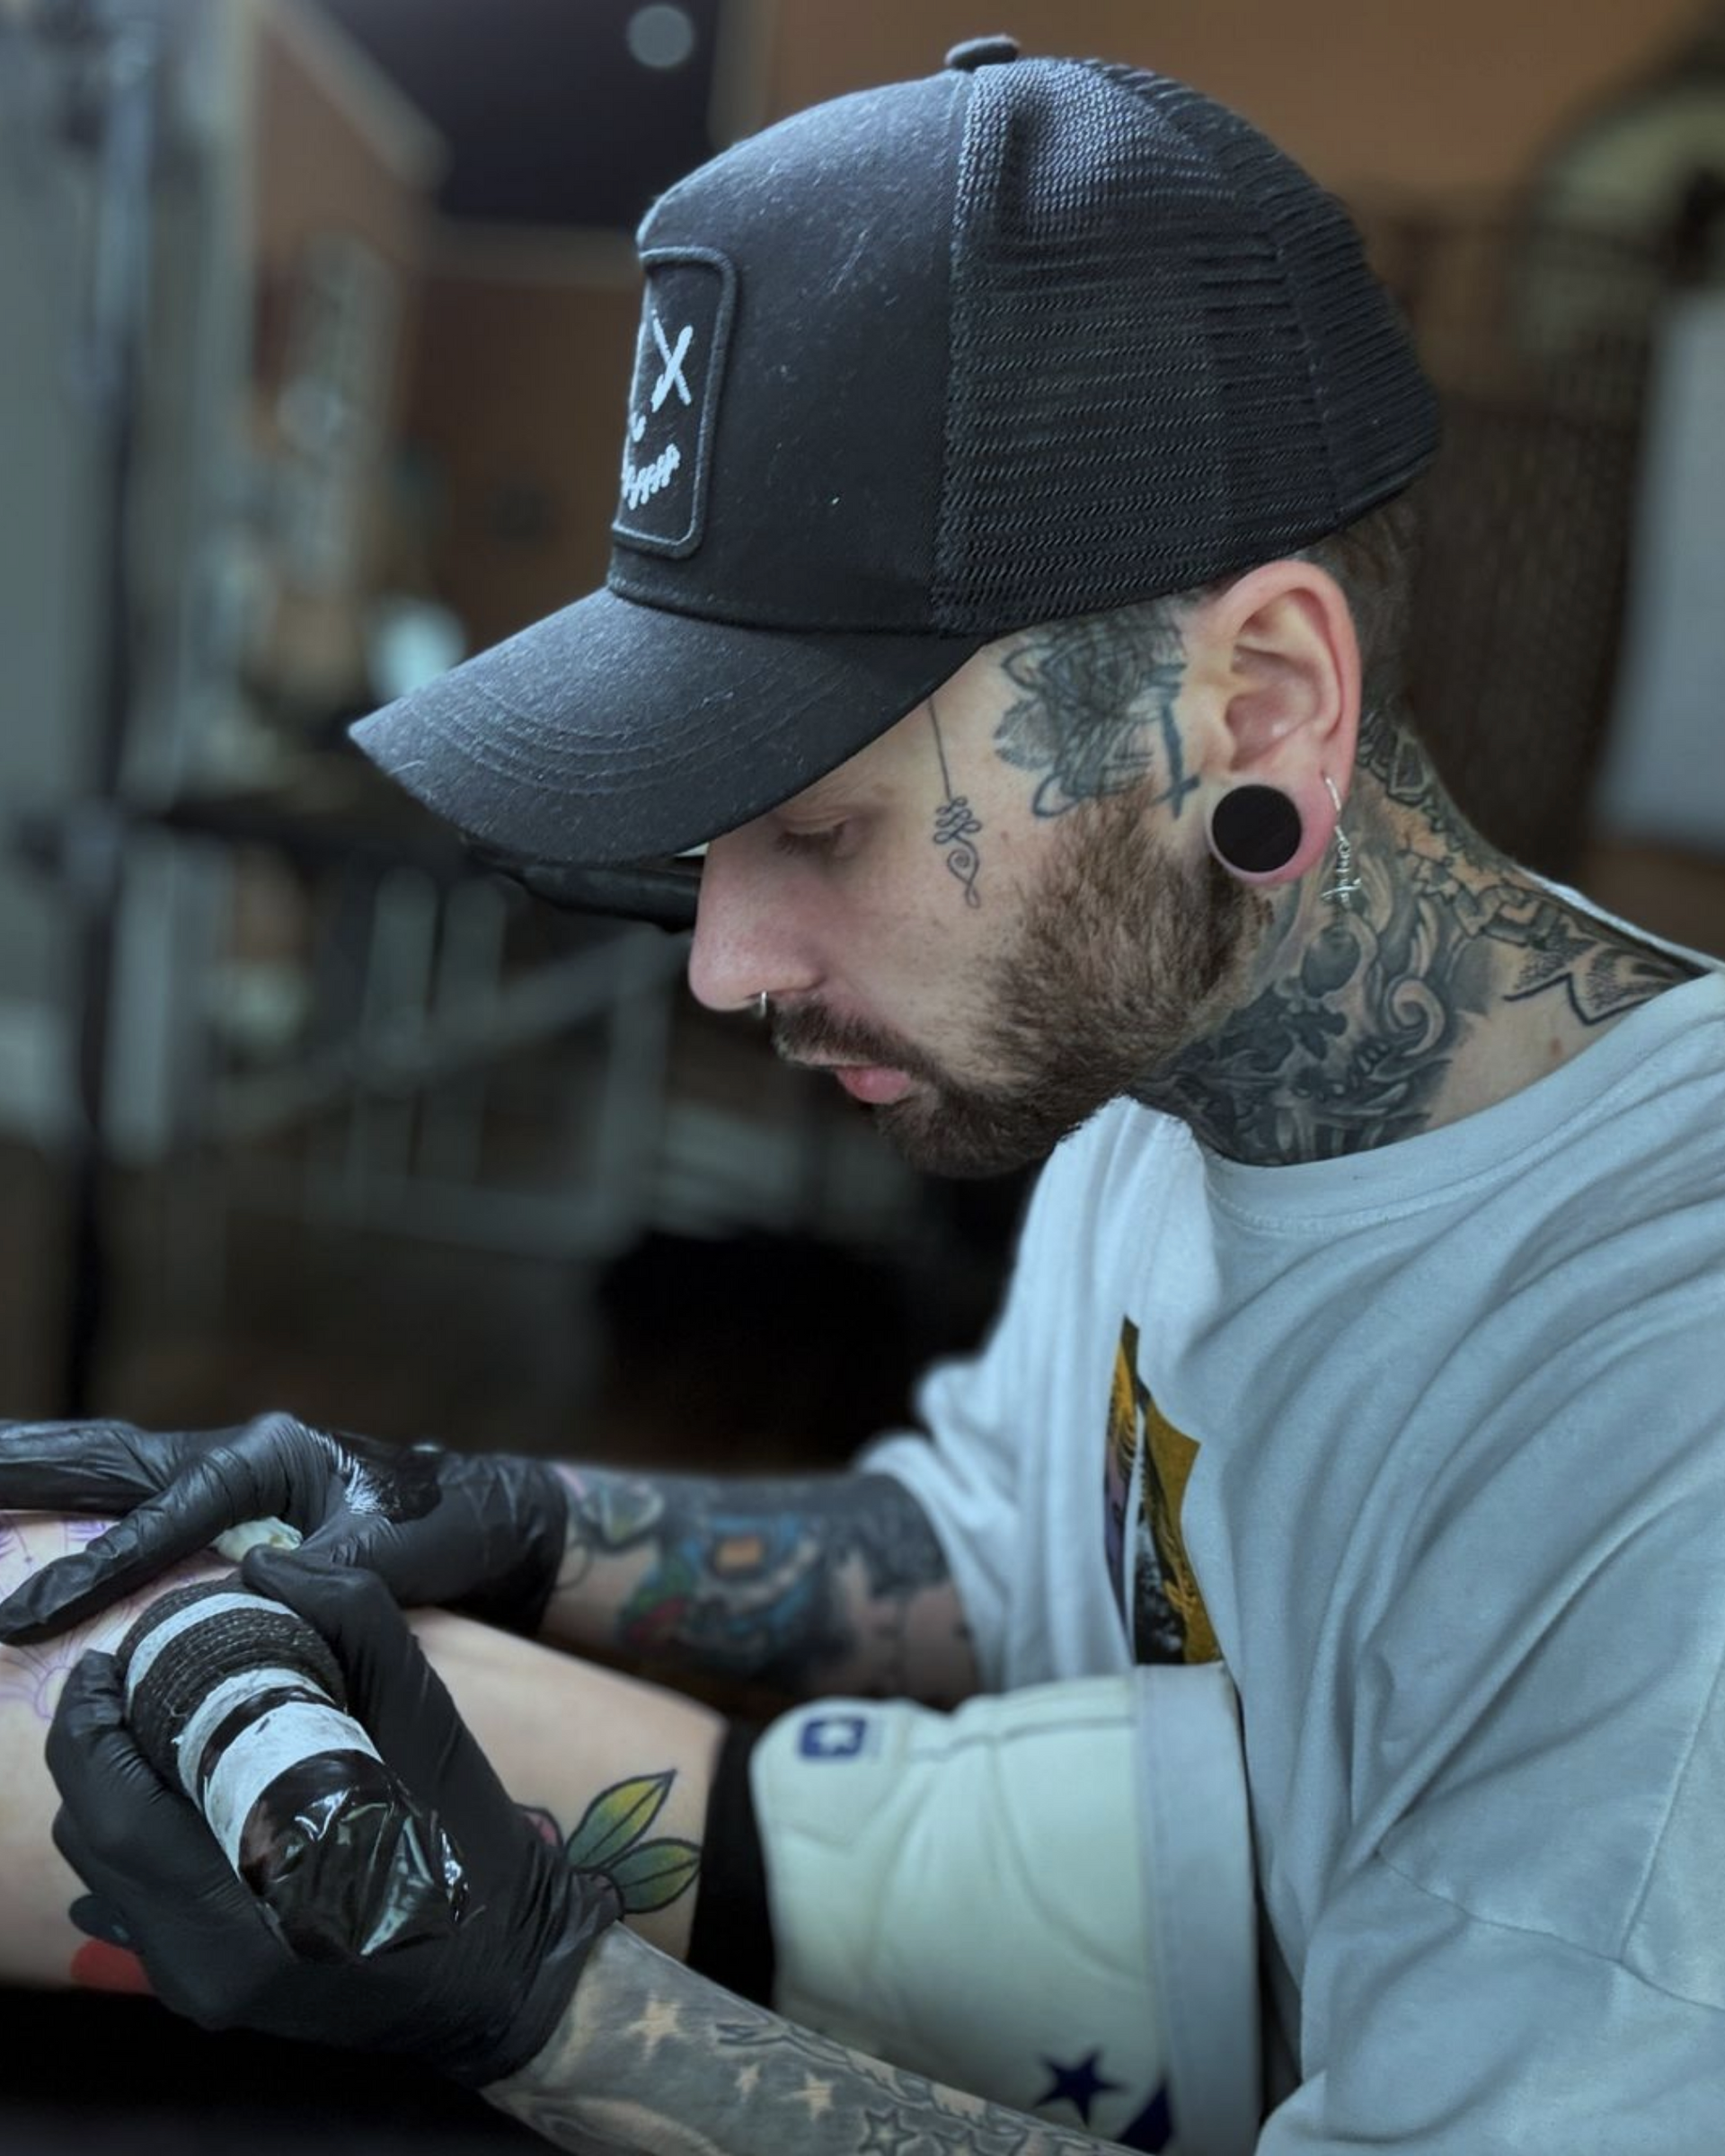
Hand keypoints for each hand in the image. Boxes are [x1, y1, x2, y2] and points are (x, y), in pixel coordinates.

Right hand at [0, 1414, 566, 1643]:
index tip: (23, 1614)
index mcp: (267, 1455)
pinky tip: (18, 1507)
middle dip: (23, 1468)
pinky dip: (67, 1502)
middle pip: (107, 1459)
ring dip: (31, 1469)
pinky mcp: (220, 1503)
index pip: (162, 1517)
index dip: (93, 1567)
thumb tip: (257, 1594)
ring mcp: (221, 1473)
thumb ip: (329, 1575)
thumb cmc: (446, 1526)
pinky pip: (125, 1500)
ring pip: (106, 1467)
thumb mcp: (396, 1553)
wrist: (483, 1510)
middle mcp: (233, 1453)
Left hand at [47, 1548, 619, 2086]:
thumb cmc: (469, 1841)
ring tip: (146, 1718)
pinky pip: (137, 1896)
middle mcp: (202, 1966)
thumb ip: (351, 1622)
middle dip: (93, 1747)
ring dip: (111, 1786)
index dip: (92, 1726)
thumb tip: (268, 1565)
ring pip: (106, 1871)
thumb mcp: (425, 1718)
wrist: (503, 1962)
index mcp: (252, 1910)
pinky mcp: (207, 1986)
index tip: (108, 1657)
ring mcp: (198, 1985)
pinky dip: (140, 1827)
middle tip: (123, 1674)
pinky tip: (179, 1782)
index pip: (118, 1811)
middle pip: (96, 1838)